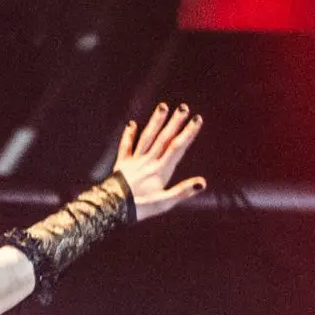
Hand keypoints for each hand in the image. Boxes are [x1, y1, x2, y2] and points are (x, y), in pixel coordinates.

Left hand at [111, 103, 205, 219]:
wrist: (112, 208)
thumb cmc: (140, 207)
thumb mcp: (164, 203)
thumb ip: (183, 191)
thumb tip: (202, 183)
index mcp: (161, 170)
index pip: (177, 147)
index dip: (188, 133)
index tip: (196, 119)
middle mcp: (149, 161)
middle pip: (164, 138)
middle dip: (175, 122)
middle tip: (183, 107)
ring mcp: (135, 161)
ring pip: (147, 137)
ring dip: (155, 122)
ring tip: (162, 106)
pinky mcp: (122, 164)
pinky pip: (125, 147)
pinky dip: (128, 135)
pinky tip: (131, 124)